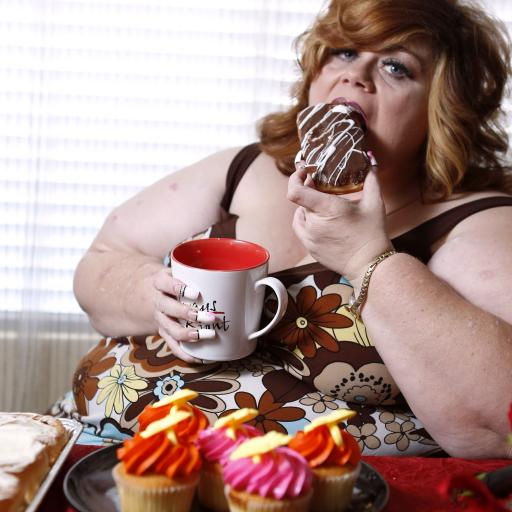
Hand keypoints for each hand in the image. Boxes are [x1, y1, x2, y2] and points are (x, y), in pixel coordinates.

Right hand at [152, 267, 215, 362]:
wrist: (157, 292)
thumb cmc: (179, 280)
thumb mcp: (184, 271)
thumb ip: (203, 273)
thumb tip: (244, 277)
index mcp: (161, 282)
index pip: (164, 282)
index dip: (177, 288)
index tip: (196, 293)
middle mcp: (158, 301)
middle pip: (167, 307)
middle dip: (187, 313)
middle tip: (209, 317)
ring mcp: (160, 318)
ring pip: (169, 329)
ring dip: (187, 334)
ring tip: (206, 335)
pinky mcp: (164, 332)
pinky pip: (173, 345)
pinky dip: (186, 353)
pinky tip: (200, 358)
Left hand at [287, 159, 392, 288]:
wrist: (369, 265)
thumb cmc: (372, 234)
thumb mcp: (375, 203)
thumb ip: (371, 178)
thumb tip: (370, 158)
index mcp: (327, 209)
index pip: (296, 192)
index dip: (295, 178)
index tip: (303, 172)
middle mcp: (314, 223)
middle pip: (302, 201)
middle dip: (309, 191)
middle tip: (321, 186)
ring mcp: (310, 237)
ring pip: (301, 215)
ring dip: (308, 207)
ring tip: (323, 205)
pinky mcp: (310, 248)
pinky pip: (301, 229)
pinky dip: (306, 221)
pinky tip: (319, 219)